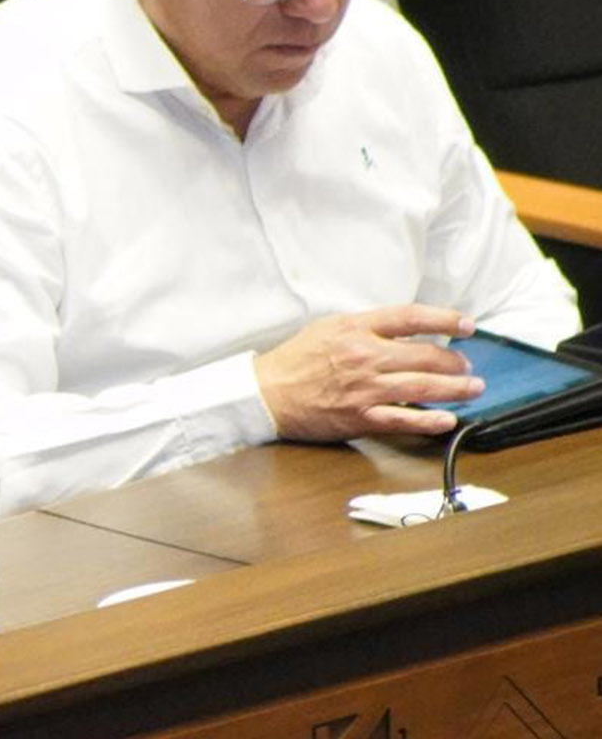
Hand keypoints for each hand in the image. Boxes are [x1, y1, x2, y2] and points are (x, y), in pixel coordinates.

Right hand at [254, 304, 482, 440]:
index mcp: (355, 329)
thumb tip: (402, 328)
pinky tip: (447, 420)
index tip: (466, 324)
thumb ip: (364, 326)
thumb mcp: (328, 328)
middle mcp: (363, 357)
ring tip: (472, 388)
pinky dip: (429, 421)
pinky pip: (403, 419)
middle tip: (467, 366)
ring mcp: (364, 389)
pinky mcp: (360, 417)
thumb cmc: (294, 360)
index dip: (444, 319)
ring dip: (454, 389)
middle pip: (424, 355)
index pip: (410, 318)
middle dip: (455, 362)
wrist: (266, 394)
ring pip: (422, 387)